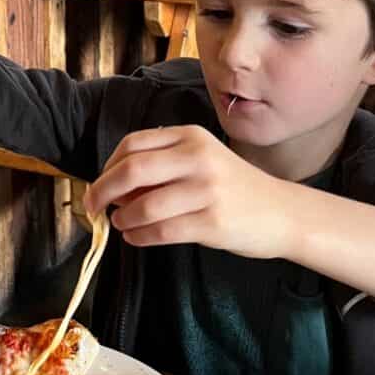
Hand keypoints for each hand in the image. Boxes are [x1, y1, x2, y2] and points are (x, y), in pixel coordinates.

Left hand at [83, 125, 293, 258]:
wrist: (282, 212)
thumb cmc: (232, 188)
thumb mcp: (200, 162)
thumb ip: (160, 167)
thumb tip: (111, 188)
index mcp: (191, 138)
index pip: (132, 144)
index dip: (107, 167)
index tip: (98, 184)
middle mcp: (198, 158)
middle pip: (132, 171)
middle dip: (102, 191)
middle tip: (92, 206)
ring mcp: (207, 190)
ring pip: (144, 205)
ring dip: (122, 218)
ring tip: (121, 223)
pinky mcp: (212, 222)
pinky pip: (161, 231)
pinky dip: (139, 236)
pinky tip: (135, 237)